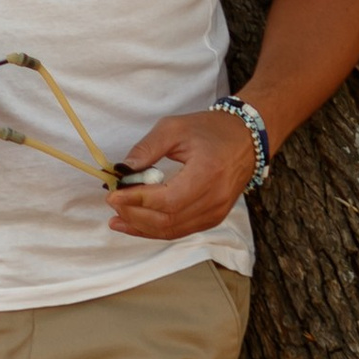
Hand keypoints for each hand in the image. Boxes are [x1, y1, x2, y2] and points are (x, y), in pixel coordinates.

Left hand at [107, 110, 258, 240]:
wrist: (245, 139)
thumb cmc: (211, 130)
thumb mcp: (175, 128)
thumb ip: (147, 148)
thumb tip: (122, 170)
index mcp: (208, 173)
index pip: (168, 199)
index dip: (137, 200)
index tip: (113, 194)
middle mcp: (215, 199)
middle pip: (168, 220)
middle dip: (134, 214)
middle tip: (113, 202)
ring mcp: (216, 212)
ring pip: (172, 230)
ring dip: (141, 226)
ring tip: (117, 218)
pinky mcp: (213, 218)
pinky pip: (180, 230)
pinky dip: (155, 229)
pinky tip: (136, 224)